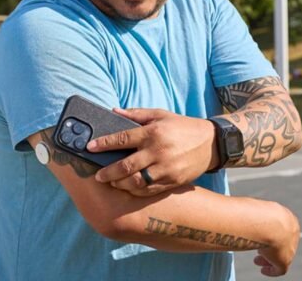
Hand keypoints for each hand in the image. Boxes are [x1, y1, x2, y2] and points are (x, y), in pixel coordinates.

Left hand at [87, 108, 215, 195]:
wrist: (210, 143)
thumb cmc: (182, 127)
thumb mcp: (160, 114)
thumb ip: (136, 114)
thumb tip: (113, 111)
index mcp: (153, 133)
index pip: (122, 138)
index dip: (104, 144)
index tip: (90, 147)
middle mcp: (158, 151)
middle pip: (126, 166)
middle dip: (108, 173)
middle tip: (98, 176)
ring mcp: (165, 169)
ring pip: (136, 182)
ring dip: (120, 184)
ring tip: (112, 182)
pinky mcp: (172, 181)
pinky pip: (149, 190)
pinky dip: (136, 190)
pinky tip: (128, 188)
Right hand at [253, 206, 299, 276]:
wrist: (268, 223)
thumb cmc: (258, 212)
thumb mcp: (255, 210)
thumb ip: (250, 214)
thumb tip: (237, 212)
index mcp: (287, 217)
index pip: (280, 228)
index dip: (269, 234)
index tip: (259, 237)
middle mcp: (292, 231)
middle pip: (282, 243)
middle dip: (270, 248)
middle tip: (258, 252)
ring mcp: (291, 246)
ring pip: (281, 256)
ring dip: (269, 259)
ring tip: (257, 260)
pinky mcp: (287, 260)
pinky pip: (280, 269)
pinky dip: (271, 270)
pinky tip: (263, 270)